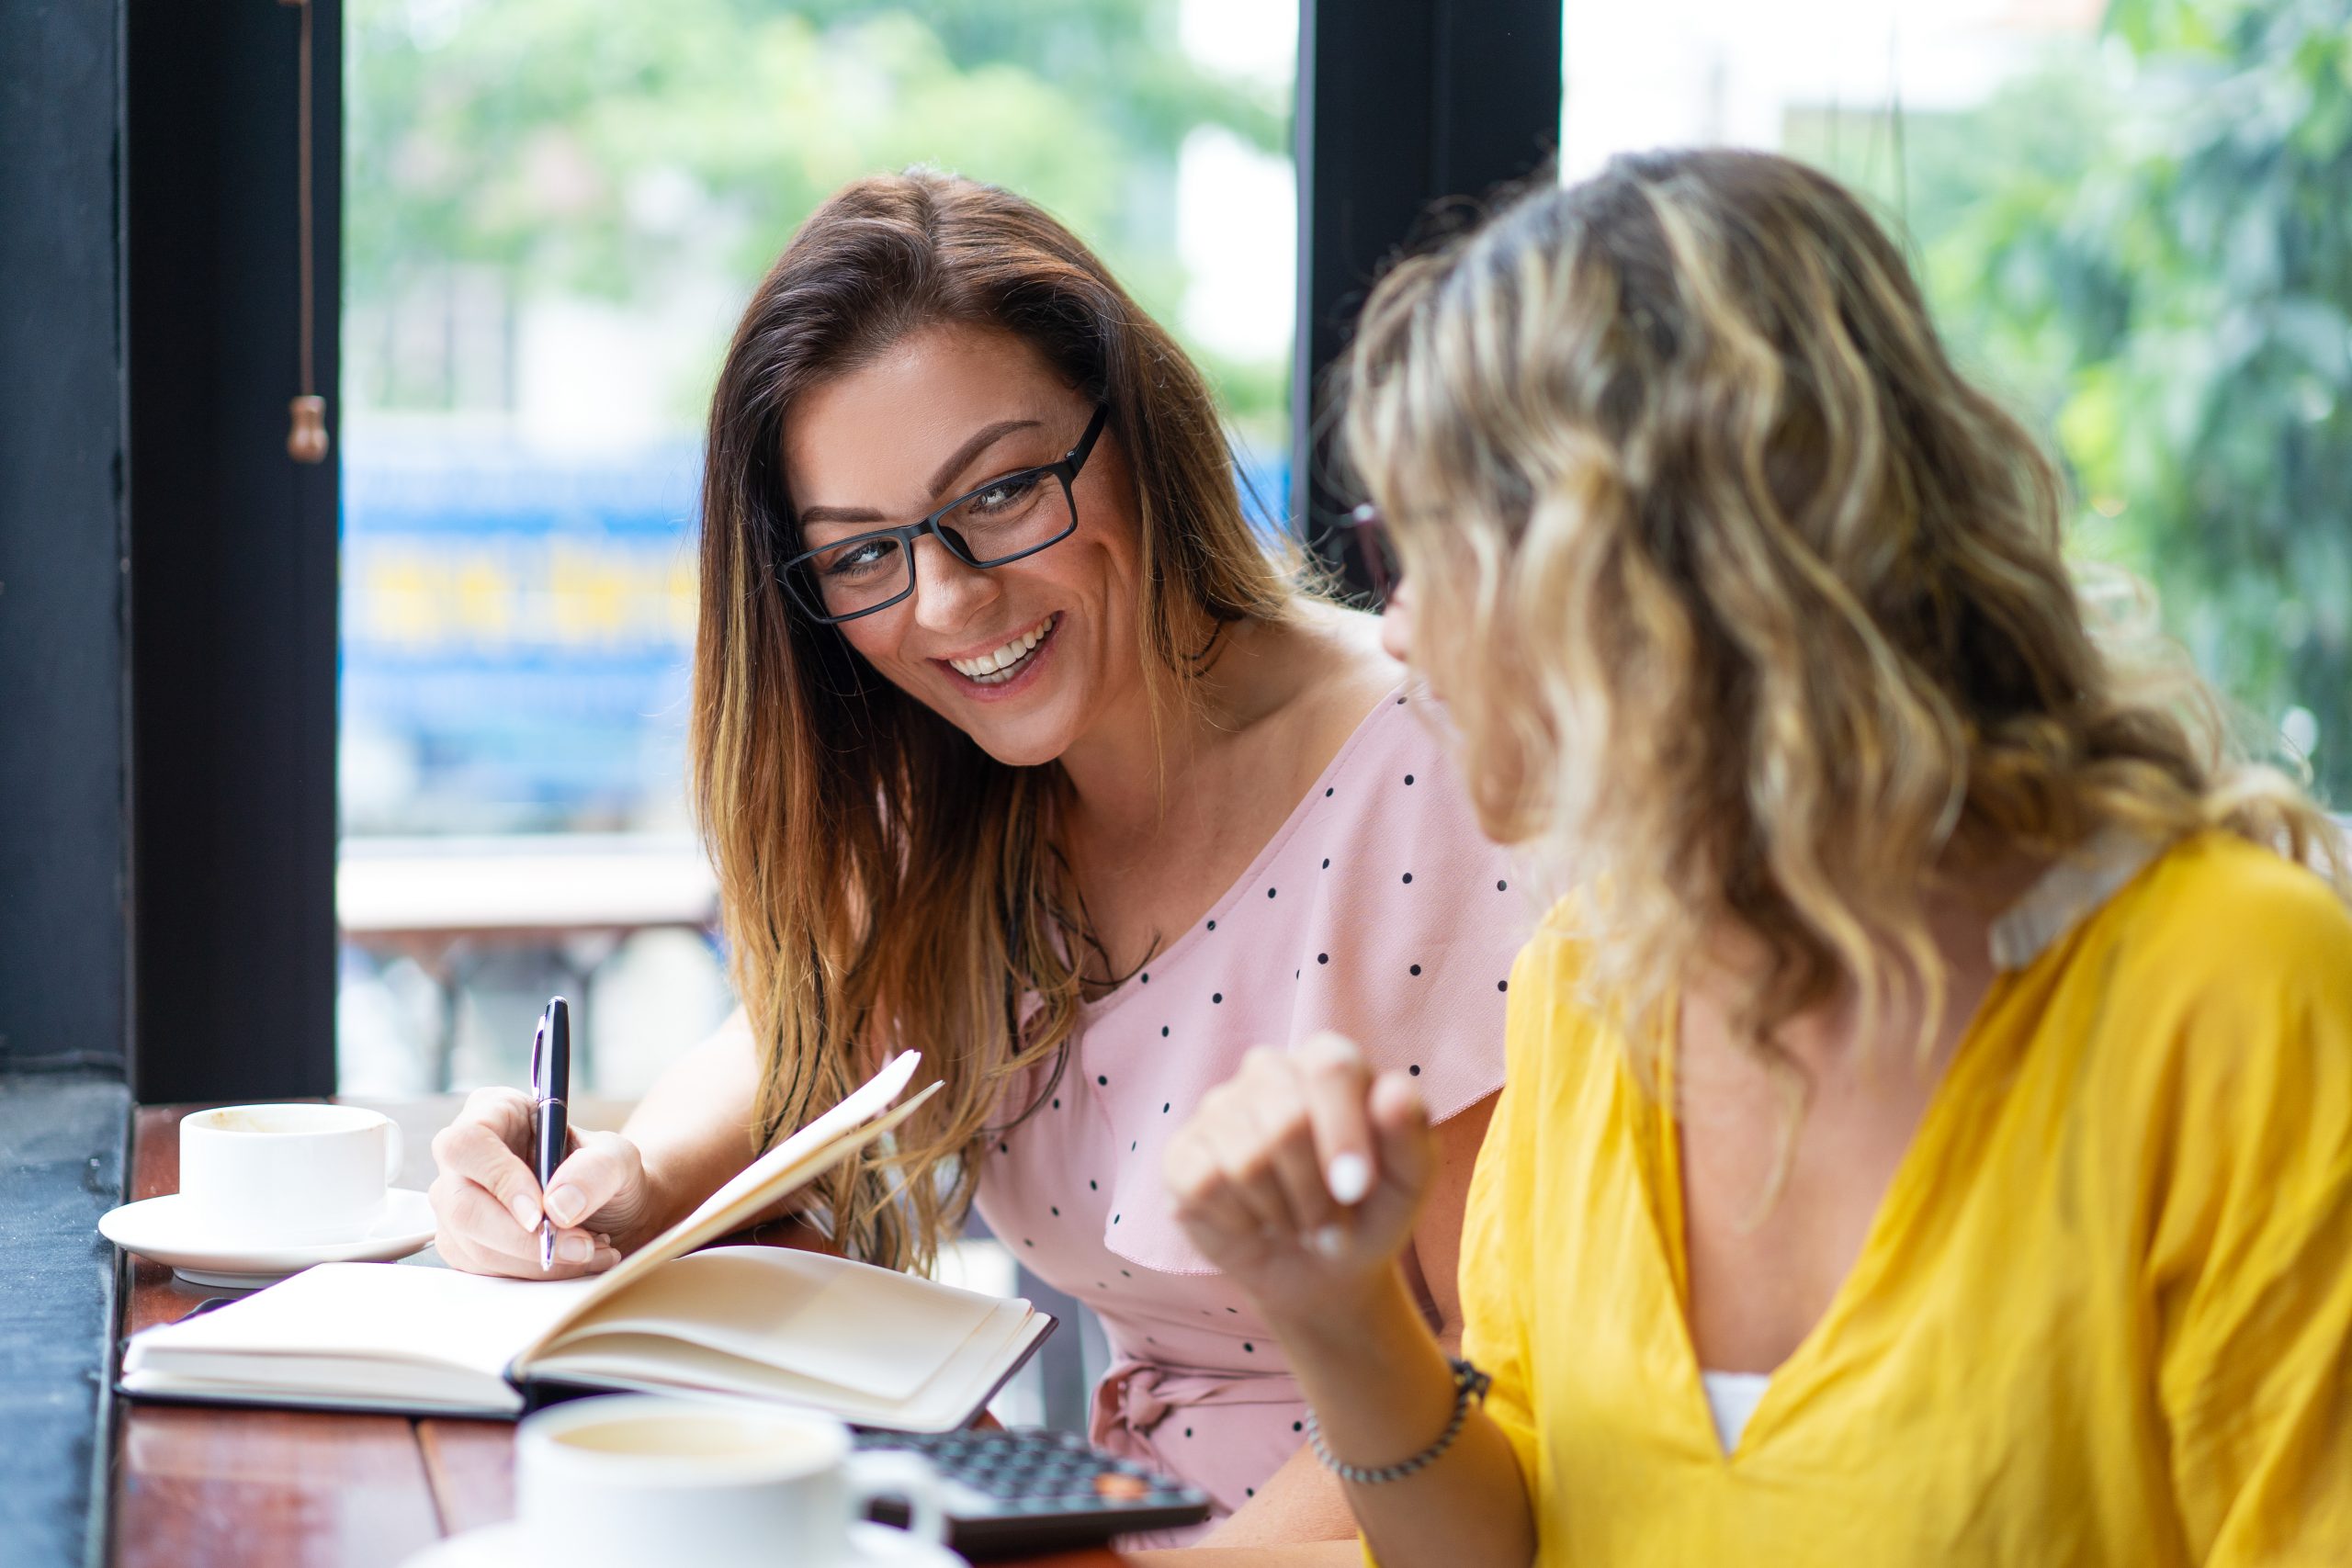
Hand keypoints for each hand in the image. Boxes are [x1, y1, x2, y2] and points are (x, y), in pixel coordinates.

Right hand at [428, 1087, 649, 1278]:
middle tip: (580, 1247)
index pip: (468, 1143)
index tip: (541, 1214)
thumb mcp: (618, 1157)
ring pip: (474, 1245)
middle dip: (523, 1239)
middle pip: (462, 1205)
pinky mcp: (463, 1242)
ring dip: (537, 1261)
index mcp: (493, 1113)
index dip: (499, 1180)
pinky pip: (485, 1270)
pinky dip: (533, 1273)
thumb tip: (556, 1206)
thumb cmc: (604, 1171)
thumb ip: (596, 1170)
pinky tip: (570, 1260)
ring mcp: (456, 1202)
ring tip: (590, 1250)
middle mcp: (464, 1158)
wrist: (610, 1207)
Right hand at [1163, 1032, 1435, 1327]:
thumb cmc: (1370, 1211)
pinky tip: (1254, 1222)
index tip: (1357, 1190)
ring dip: (1283, 1213)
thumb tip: (1392, 1090)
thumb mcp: (1409, 1181)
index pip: (1330, 1066)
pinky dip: (1240, 1220)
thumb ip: (1410, 1133)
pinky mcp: (1183, 1152)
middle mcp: (1268, 1070)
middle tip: (1331, 1226)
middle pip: (1286, 1122)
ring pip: (1246, 1161)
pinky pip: (1204, 1183)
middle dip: (1315, 1194)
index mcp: (1325, 1060)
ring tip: (1297, 1223)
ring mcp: (1218, 1108)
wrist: (1323, 1270)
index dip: (1344, 1132)